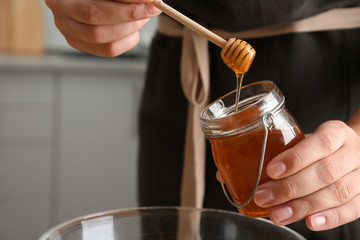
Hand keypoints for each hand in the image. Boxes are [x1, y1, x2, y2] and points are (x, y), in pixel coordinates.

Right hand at [45, 0, 160, 56]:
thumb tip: (150, 1)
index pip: (94, 9)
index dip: (127, 4)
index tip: (150, 1)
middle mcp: (60, 12)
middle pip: (97, 26)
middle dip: (130, 17)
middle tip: (150, 9)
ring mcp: (68, 31)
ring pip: (105, 43)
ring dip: (131, 29)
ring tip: (142, 16)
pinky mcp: (80, 42)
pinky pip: (108, 50)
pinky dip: (127, 40)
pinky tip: (132, 26)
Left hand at [254, 119, 359, 230]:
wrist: (351, 152)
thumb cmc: (319, 148)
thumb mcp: (304, 139)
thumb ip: (281, 151)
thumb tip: (237, 171)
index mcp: (336, 132)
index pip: (320, 142)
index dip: (295, 158)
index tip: (271, 170)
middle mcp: (353, 152)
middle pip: (325, 171)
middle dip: (291, 187)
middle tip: (264, 197)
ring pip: (337, 193)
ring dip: (303, 206)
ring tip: (277, 214)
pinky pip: (351, 210)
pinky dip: (329, 218)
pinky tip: (308, 222)